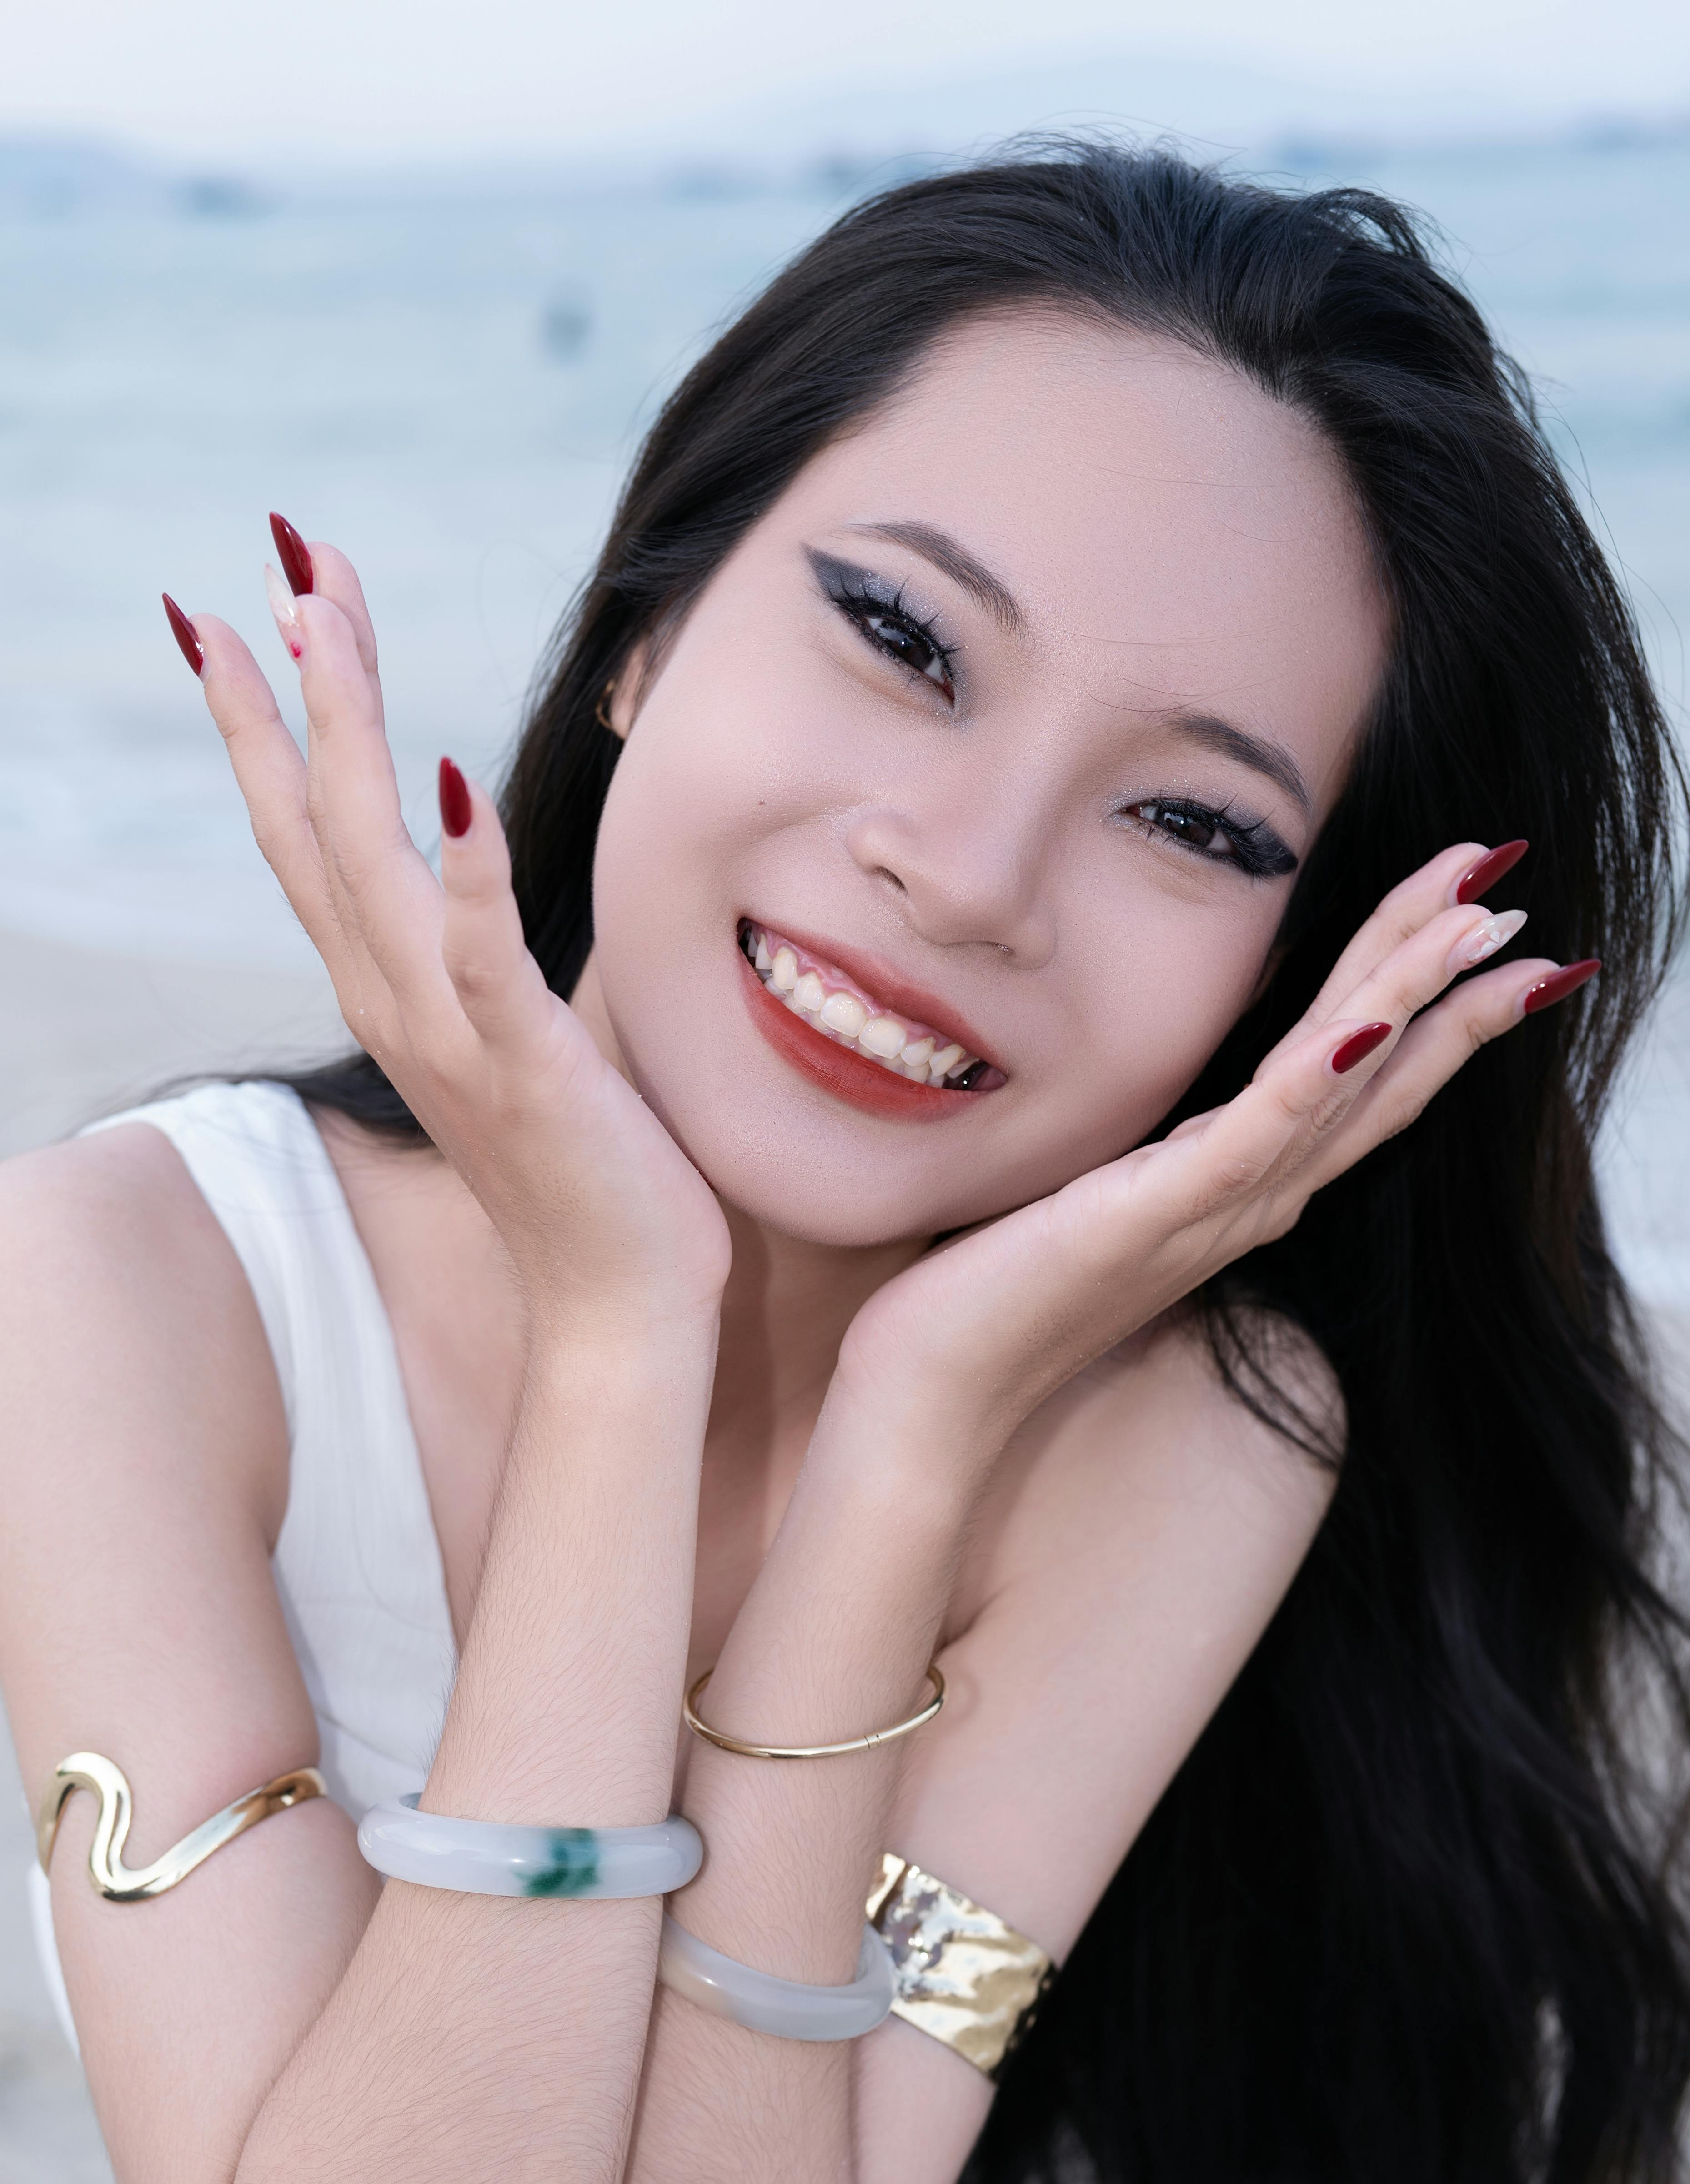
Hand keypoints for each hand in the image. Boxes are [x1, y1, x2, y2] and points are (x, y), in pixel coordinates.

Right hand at [177, 541, 728, 1326]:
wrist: (617, 1303)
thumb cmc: (585, 1168)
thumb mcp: (520, 1032)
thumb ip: (491, 954)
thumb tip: (498, 870)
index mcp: (393, 990)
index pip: (310, 832)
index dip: (273, 718)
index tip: (255, 607)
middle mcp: (392, 1001)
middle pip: (314, 816)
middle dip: (295, 680)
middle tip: (277, 557)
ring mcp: (448, 1033)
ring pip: (368, 857)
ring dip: (342, 728)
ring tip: (319, 612)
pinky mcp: (526, 1064)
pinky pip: (481, 953)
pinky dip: (468, 867)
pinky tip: (461, 775)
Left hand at [836, 845, 1590, 1463]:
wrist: (939, 1393)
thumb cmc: (999, 1291)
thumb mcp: (1098, 1195)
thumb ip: (1156, 1156)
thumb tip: (1178, 1109)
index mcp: (1237, 1186)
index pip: (1358, 1080)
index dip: (1429, 1005)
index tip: (1489, 927)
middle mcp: (1250, 1199)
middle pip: (1377, 1069)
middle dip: (1450, 978)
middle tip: (1524, 896)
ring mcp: (1214, 1209)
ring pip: (1341, 1084)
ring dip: (1414, 998)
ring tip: (1481, 921)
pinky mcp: (1157, 1215)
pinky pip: (1255, 1134)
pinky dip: (1315, 1077)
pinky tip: (1364, 1020)